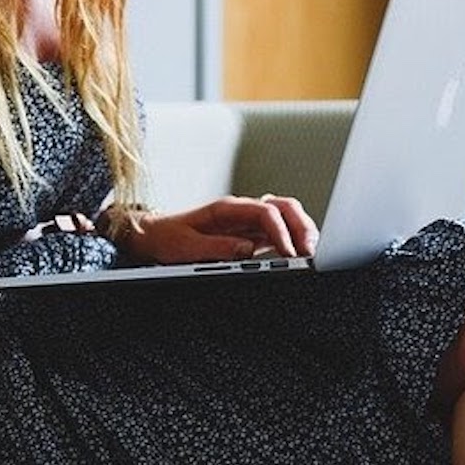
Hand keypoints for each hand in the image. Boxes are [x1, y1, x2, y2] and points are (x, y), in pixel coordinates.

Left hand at [126, 194, 318, 263]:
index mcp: (228, 208)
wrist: (155, 237)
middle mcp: (242, 212)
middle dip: (302, 226)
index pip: (266, 211)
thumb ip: (216, 247)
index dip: (281, 231)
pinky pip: (279, 234)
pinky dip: (292, 242)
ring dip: (301, 232)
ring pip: (286, 219)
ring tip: (309, 254)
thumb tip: (246, 251)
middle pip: (284, 208)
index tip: (288, 253)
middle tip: (309, 251)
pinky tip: (297, 256)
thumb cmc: (168, 238)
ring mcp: (248, 223)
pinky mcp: (250, 237)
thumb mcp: (186, 246)